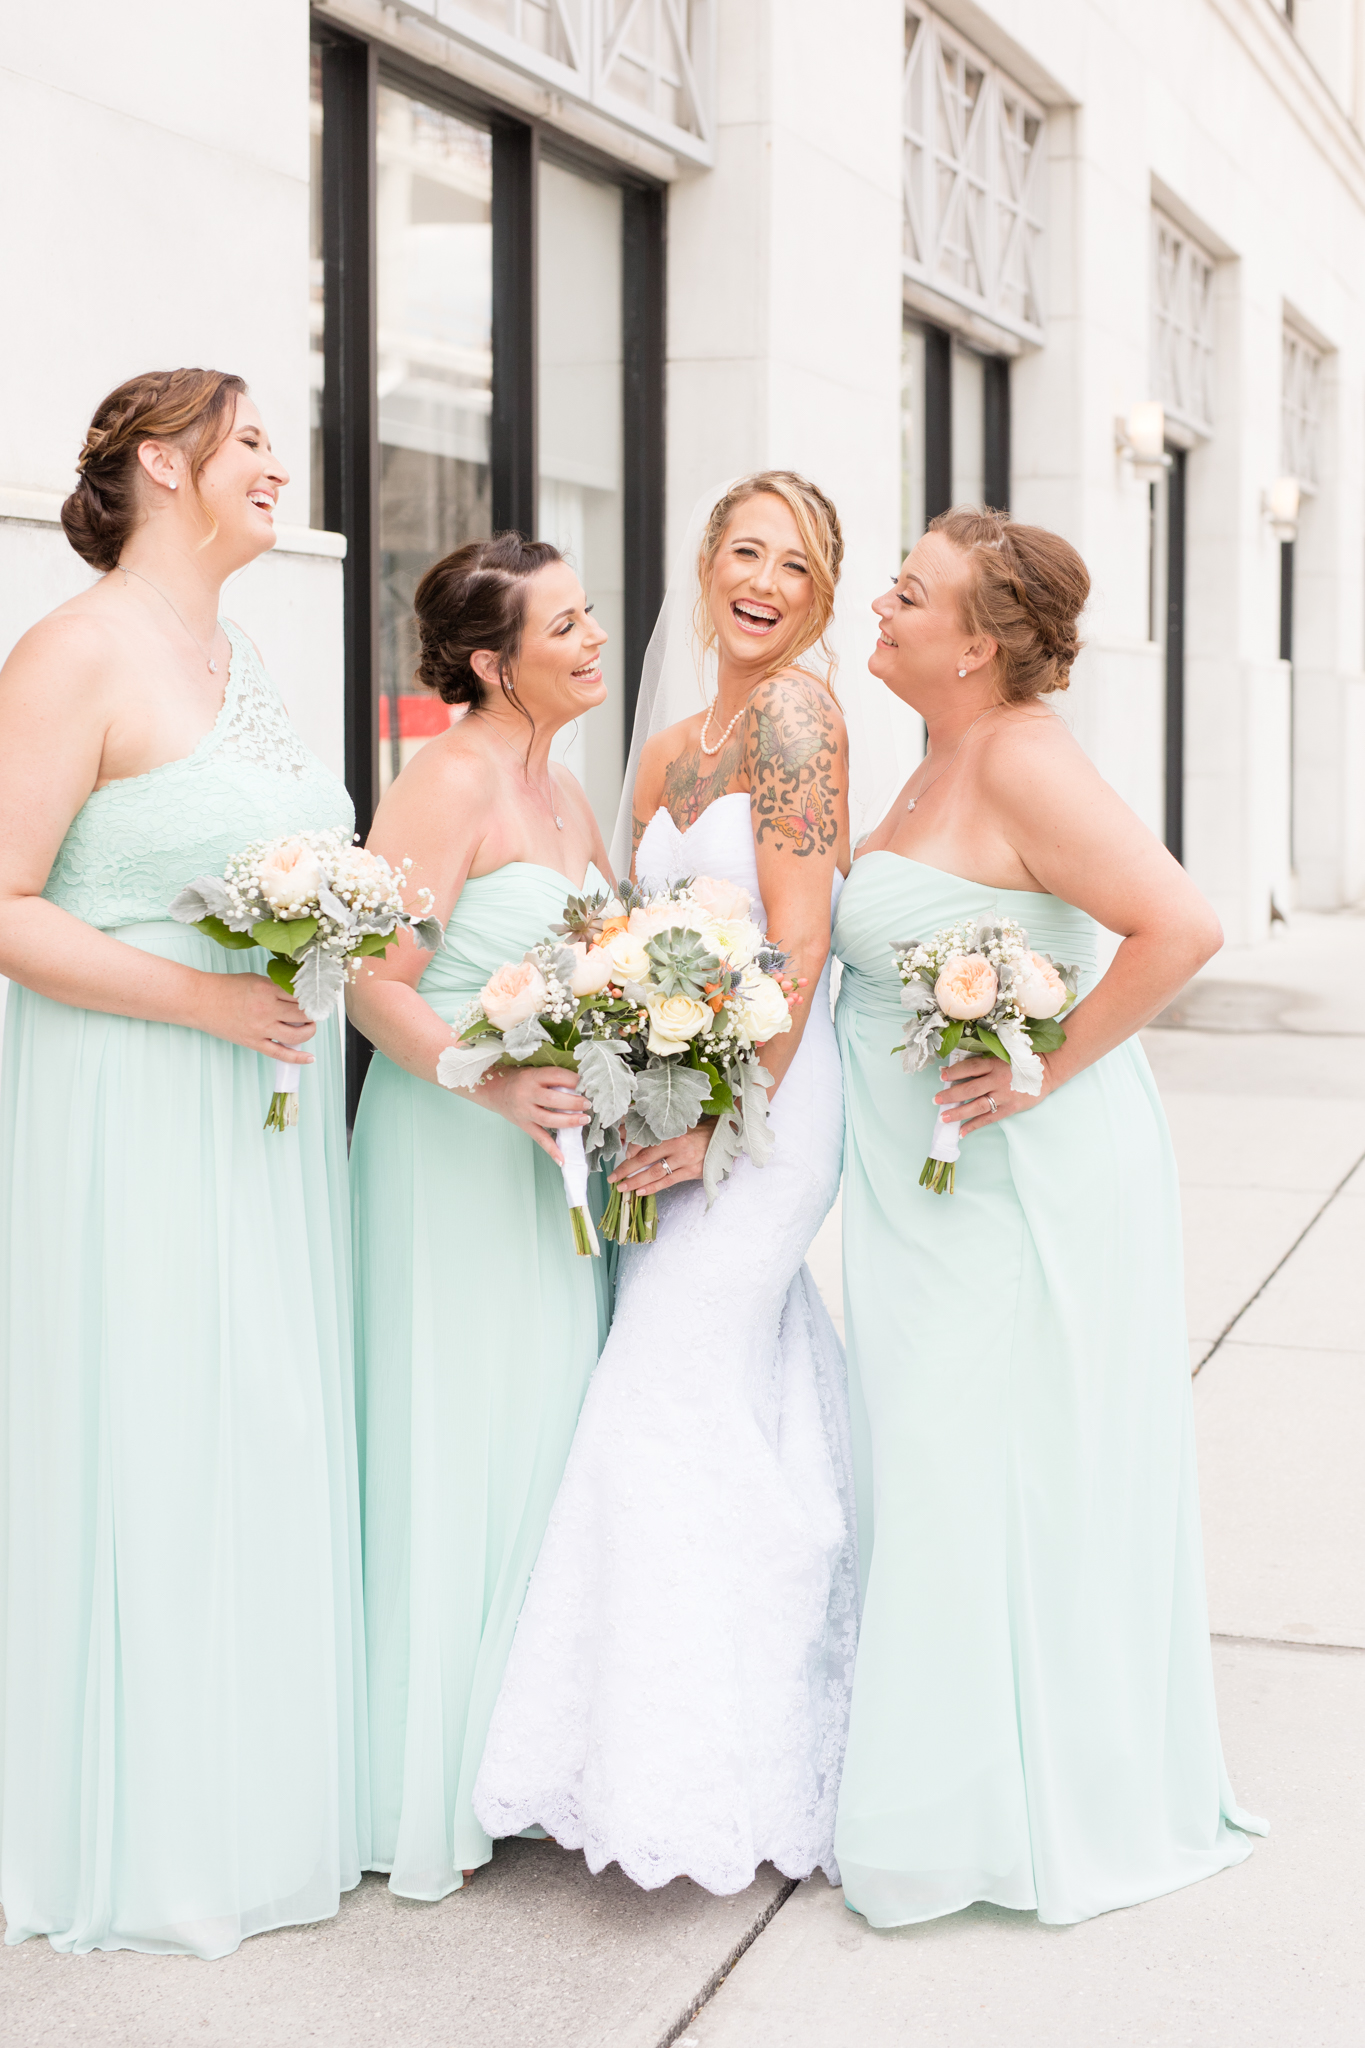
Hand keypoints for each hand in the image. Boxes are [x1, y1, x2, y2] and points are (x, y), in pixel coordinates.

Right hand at [201, 972, 317, 1062]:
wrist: (200, 1000)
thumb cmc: (226, 987)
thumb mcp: (256, 978)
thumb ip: (277, 987)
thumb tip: (299, 996)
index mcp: (268, 988)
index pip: (302, 995)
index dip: (312, 999)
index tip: (316, 1000)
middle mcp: (267, 1008)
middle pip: (304, 1014)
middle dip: (313, 1014)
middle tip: (314, 1013)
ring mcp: (261, 1027)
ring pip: (298, 1035)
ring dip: (309, 1032)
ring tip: (309, 1028)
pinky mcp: (254, 1042)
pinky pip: (281, 1053)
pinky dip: (298, 1057)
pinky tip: (309, 1058)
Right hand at [483, 1066, 590, 1164]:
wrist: (493, 1089)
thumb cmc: (518, 1079)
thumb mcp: (533, 1071)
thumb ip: (552, 1078)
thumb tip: (580, 1085)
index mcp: (532, 1077)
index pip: (556, 1076)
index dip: (574, 1080)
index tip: (586, 1084)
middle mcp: (526, 1094)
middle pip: (553, 1100)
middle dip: (573, 1103)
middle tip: (587, 1103)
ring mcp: (524, 1112)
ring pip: (548, 1120)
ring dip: (569, 1121)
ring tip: (584, 1119)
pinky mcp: (523, 1125)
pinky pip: (539, 1138)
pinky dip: (551, 1150)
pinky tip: (562, 1159)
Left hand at [608, 1119, 713, 1195]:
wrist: (722, 1138)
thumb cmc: (696, 1130)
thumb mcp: (676, 1127)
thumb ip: (654, 1132)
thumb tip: (628, 1133)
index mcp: (672, 1132)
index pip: (646, 1143)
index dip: (631, 1150)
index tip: (620, 1155)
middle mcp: (678, 1147)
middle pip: (646, 1160)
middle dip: (626, 1169)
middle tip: (612, 1177)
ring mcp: (685, 1161)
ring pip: (655, 1174)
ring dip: (636, 1182)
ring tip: (622, 1188)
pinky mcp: (692, 1172)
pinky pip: (668, 1182)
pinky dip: (653, 1188)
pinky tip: (640, 1192)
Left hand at [933, 1052, 1055, 1134]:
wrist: (1048, 1070)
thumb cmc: (1022, 1059)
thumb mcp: (1004, 1053)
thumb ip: (984, 1060)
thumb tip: (958, 1068)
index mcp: (995, 1063)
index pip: (970, 1068)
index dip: (954, 1072)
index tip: (942, 1076)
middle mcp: (998, 1080)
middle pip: (970, 1089)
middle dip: (950, 1095)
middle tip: (936, 1100)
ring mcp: (1004, 1095)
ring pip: (977, 1106)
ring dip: (959, 1113)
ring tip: (944, 1118)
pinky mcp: (1011, 1108)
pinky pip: (989, 1119)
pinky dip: (975, 1125)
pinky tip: (962, 1132)